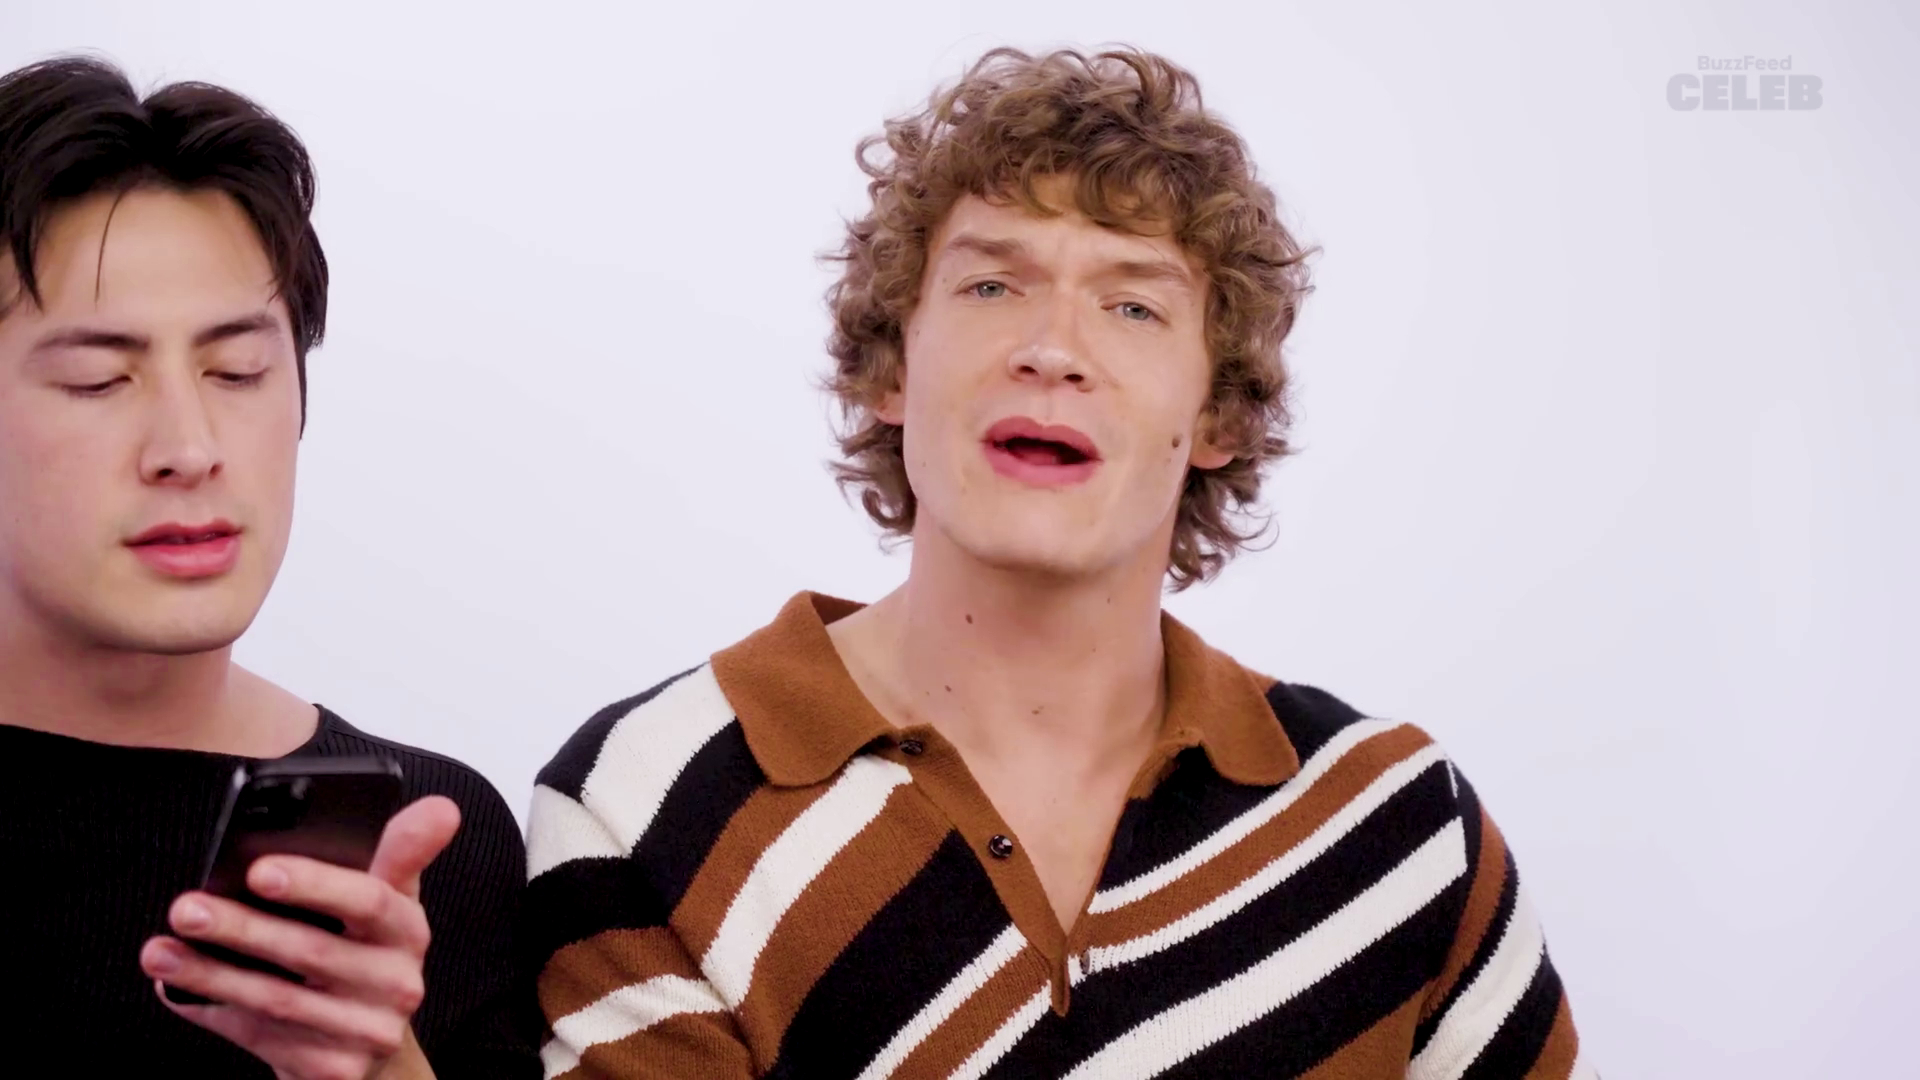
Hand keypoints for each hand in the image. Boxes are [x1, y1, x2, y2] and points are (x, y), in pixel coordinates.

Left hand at [140, 795, 460, 1079]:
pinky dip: (214, 1012)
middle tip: (186, 908)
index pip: (369, 900)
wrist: (371, 1045)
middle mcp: (397, 982)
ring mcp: (366, 1031)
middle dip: (242, 927)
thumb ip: (401, 850)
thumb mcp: (390, 899)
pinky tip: (176, 991)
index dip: (315, 884)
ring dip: (211, 973)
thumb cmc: (367, 953)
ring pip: (277, 999)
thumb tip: (440, 808)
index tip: (260, 869)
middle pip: (312, 951)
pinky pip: (261, 1037)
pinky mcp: (332, 1069)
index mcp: (407, 928)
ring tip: (160, 950)